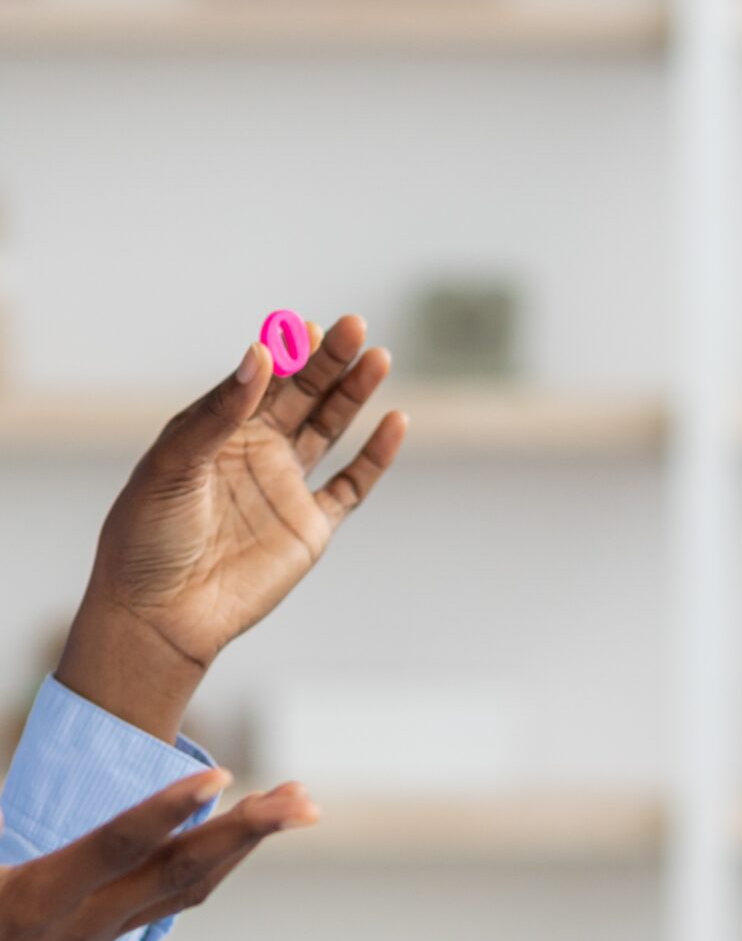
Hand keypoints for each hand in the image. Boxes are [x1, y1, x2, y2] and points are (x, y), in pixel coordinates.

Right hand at [0, 770, 317, 940]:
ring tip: (299, 802)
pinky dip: (218, 858)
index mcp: (34, 900)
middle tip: (305, 797)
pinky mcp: (104, 936)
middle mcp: (80, 924)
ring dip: (247, 842)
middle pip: (179, 872)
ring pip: (191, 887)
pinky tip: (248, 828)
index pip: (116, 848)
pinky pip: (177, 895)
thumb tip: (3, 815)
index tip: (223, 775)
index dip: (168, 810)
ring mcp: (98, 936)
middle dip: (247, 833)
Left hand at [56, 316, 407, 741]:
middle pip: (302, 395)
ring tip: (378, 356)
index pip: (259, 379)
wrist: (161, 614)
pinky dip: (376, 456)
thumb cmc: (147, 539)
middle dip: (329, 360)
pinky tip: (395, 422)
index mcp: (214, 431)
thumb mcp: (172, 466)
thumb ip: (218, 413)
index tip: (308, 327)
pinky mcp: (311, 526)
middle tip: (355, 326)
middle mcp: (254, 452)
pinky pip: (353, 485)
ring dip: (353, 394)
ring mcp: (285, 487)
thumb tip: (261, 356)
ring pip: (330, 428)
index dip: (286, 352)